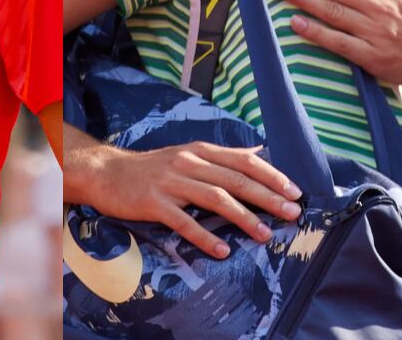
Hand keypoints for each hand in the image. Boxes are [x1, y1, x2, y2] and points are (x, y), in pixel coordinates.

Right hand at [78, 141, 303, 257]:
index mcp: (200, 151)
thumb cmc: (153, 168)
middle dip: (267, 197)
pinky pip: (183, 221)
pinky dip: (204, 236)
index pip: (243, 160)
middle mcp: (188, 162)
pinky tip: (222, 250)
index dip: (270, 175)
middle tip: (291, 213)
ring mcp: (171, 181)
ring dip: (243, 217)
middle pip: (234, 179)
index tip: (294, 191)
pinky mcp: (154, 202)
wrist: (107, 172)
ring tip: (264, 235)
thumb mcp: (189, 154)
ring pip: (214, 198)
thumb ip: (223, 156)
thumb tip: (260, 153)